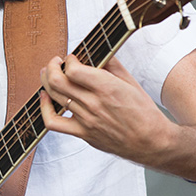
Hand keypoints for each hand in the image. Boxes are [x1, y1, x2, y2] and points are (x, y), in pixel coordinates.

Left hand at [38, 55, 175, 167]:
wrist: (152, 143)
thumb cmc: (145, 113)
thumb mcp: (132, 83)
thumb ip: (112, 65)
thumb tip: (99, 52)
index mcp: (107, 88)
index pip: (73, 69)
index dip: (68, 60)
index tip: (72, 57)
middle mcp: (93, 104)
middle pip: (57, 81)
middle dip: (52, 66)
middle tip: (56, 62)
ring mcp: (86, 120)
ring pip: (53, 97)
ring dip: (47, 81)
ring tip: (48, 74)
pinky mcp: (83, 134)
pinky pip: (53, 122)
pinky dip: (44, 108)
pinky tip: (45, 98)